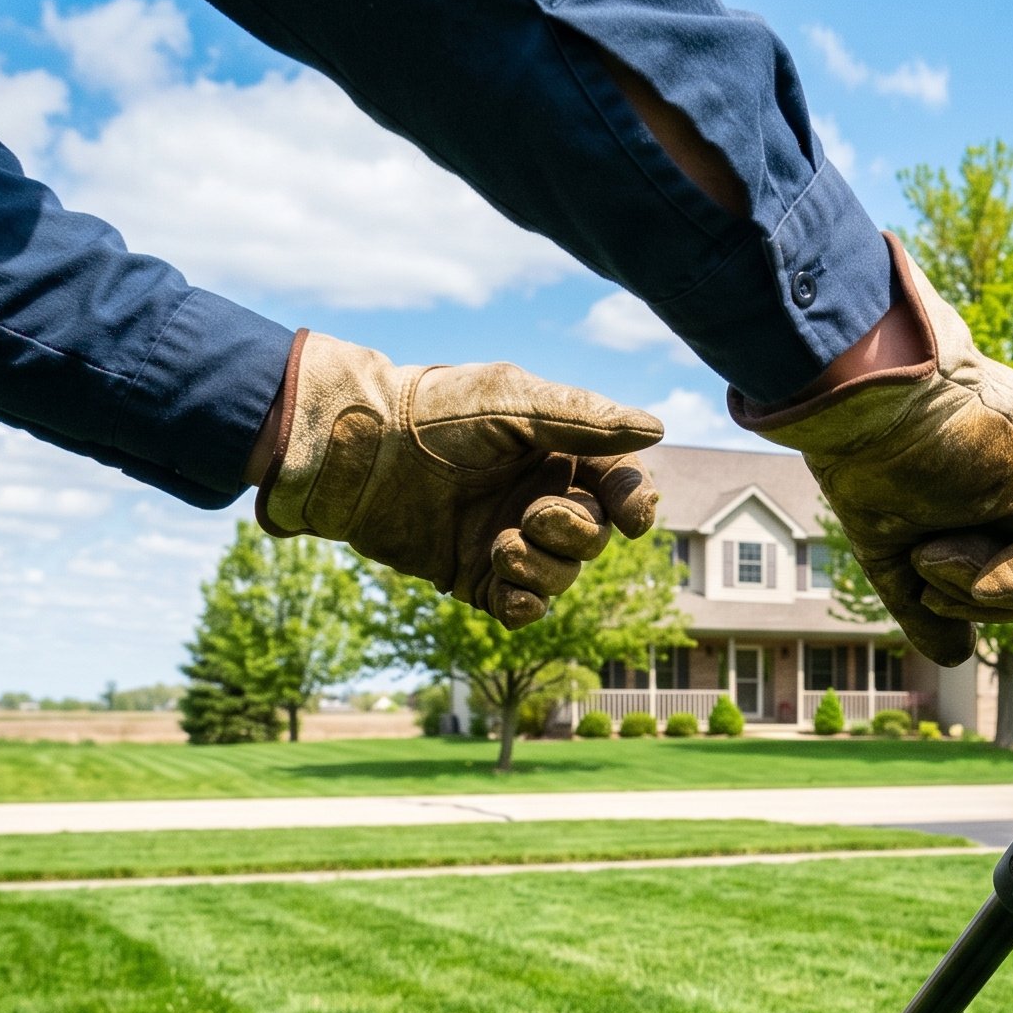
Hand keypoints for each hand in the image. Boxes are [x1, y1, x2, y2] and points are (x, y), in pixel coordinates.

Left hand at [253, 331, 663, 627]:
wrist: (357, 453)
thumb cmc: (433, 414)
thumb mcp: (512, 403)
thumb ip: (584, 419)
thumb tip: (655, 429)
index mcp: (558, 451)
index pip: (620, 484)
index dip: (634, 504)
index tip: (631, 517)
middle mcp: (539, 496)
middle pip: (595, 536)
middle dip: (575, 533)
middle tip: (533, 516)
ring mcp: (509, 538)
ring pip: (561, 577)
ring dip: (542, 569)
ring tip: (500, 547)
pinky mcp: (475, 577)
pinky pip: (521, 609)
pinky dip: (522, 605)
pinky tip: (503, 589)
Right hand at [730, 239, 1012, 665]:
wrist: (872, 408)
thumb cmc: (873, 465)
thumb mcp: (896, 553)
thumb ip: (928, 604)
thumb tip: (956, 657)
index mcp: (998, 502)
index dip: (979, 599)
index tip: (926, 576)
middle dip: (984, 601)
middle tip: (930, 564)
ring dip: (996, 590)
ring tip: (937, 551)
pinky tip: (975, 557)